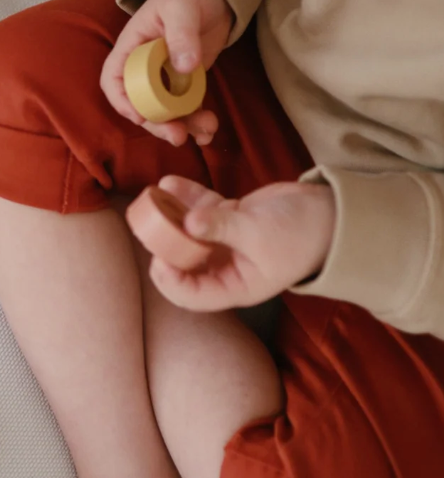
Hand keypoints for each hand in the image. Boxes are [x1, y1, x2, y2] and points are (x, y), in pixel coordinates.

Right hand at [100, 0, 233, 146]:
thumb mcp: (182, 9)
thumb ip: (182, 35)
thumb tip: (184, 67)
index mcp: (132, 48)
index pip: (113, 78)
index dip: (122, 101)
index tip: (139, 117)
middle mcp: (144, 67)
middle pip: (140, 103)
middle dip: (157, 124)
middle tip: (177, 136)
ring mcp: (166, 77)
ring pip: (165, 111)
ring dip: (182, 126)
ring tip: (204, 133)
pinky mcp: (186, 82)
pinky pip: (187, 107)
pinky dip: (197, 121)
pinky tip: (210, 130)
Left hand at [128, 174, 334, 310]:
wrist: (330, 211)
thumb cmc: (300, 233)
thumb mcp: (258, 232)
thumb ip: (221, 227)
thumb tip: (188, 222)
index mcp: (234, 286)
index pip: (192, 295)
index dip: (170, 281)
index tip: (158, 257)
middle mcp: (224, 267)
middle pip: (183, 262)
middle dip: (163, 244)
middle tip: (148, 224)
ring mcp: (224, 242)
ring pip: (187, 232)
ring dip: (169, 215)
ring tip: (152, 197)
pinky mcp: (227, 218)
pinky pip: (200, 209)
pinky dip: (185, 197)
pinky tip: (169, 182)